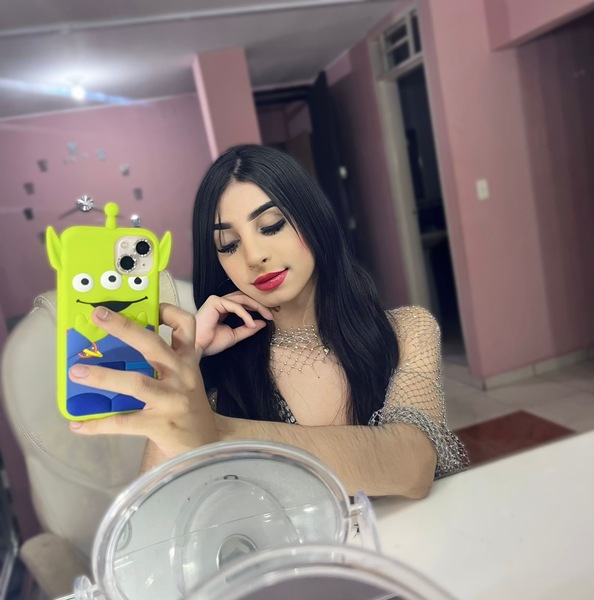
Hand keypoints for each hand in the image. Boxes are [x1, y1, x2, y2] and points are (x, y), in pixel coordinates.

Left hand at [68, 304, 215, 458]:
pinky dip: (98, 424)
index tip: (148, 306)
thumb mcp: (186, 379)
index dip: (168, 312)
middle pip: (154, 345)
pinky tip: (78, 424)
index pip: (186, 327)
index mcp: (188, 361)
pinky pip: (125, 422)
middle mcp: (182, 376)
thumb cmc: (188, 407)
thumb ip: (165, 362)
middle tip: (98, 315)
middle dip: (124, 328)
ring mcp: (171, 400)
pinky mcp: (160, 424)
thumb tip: (120, 349)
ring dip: (104, 377)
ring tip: (76, 372)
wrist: (204, 445)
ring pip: (136, 383)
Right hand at [194, 292, 273, 355]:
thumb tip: (263, 323)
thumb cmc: (211, 343)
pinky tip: (251, 322)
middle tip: (271, 315)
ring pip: (242, 298)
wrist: (198, 348)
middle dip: (260, 305)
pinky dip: (245, 314)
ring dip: (257, 307)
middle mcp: (221, 302)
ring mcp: (217, 300)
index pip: (244, 303)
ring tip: (267, 316)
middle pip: (245, 298)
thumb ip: (248, 329)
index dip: (258, 307)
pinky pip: (235, 305)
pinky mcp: (215, 302)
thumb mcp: (235, 335)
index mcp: (224, 309)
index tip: (270, 317)